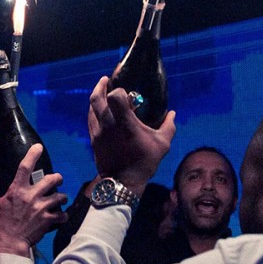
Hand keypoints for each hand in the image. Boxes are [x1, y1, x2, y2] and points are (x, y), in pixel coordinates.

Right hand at [0, 144, 67, 256]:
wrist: (9, 245)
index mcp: (17, 190)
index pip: (25, 167)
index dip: (33, 154)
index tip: (39, 147)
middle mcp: (32, 196)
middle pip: (52, 178)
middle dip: (58, 177)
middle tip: (57, 179)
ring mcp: (42, 208)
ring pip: (61, 196)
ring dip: (62, 197)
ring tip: (61, 199)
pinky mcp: (48, 219)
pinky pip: (62, 215)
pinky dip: (63, 216)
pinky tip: (61, 216)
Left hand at [88, 76, 175, 195]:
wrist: (123, 183)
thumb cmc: (144, 162)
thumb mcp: (162, 144)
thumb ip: (168, 126)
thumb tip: (172, 114)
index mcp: (124, 123)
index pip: (114, 96)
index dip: (118, 90)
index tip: (125, 92)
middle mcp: (108, 124)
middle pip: (96, 98)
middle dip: (100, 86)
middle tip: (105, 80)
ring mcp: (98, 132)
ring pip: (91, 108)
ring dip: (96, 98)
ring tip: (103, 93)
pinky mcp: (93, 140)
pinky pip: (90, 120)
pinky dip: (93, 111)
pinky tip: (100, 110)